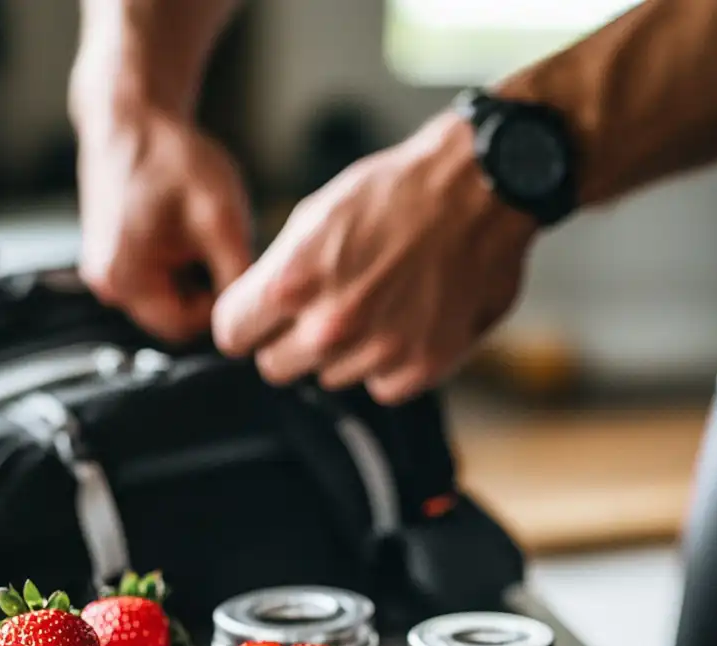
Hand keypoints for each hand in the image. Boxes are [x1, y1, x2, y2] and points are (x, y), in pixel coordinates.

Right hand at [74, 95, 251, 341]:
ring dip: (191, 275)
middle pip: (174, 317)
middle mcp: (107, 283)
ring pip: (166, 299)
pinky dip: (176, 263)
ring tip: (198, 231)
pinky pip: (154, 280)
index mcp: (125, 279)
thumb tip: (253, 312)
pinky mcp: (111, 259)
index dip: (219, 305)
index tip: (233, 267)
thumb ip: (237, 274)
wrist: (131, 116)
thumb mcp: (220, 218)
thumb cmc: (170, 157)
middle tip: (218, 245)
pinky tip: (182, 229)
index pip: (186, 328)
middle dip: (204, 289)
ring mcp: (105, 272)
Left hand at [212, 113, 537, 403]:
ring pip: (331, 377)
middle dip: (291, 342)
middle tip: (324, 308)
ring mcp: (377, 352)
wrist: (484, 187)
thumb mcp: (315, 217)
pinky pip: (381, 386)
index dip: (246, 324)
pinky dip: (390, 364)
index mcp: (291, 284)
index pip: (232, 336)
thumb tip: (258, 315)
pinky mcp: (421, 367)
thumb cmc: (397, 192)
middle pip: (276, 367)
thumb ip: (280, 276)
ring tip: (378, 302)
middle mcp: (330, 327)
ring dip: (345, 352)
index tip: (260, 319)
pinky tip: (408, 321)